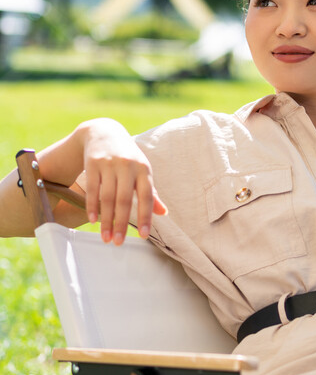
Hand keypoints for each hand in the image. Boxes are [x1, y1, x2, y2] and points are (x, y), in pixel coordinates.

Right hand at [80, 120, 166, 243]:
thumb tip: (164, 213)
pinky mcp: (93, 163)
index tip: (143, 236)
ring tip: (106, 237)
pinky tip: (92, 220)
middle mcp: (128, 166)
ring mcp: (109, 164)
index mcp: (144, 170)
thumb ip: (151, 193)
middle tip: (118, 243)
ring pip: (107, 197)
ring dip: (106, 220)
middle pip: (124, 200)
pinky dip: (92, 207)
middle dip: (122, 224)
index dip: (146, 216)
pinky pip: (93, 189)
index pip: (147, 196)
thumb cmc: (128, 157)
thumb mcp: (142, 170)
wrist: (104, 131)